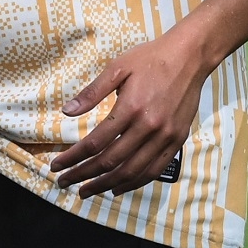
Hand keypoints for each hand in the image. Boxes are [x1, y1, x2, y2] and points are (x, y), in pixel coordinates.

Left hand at [53, 31, 209, 194]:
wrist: (191, 56)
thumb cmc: (150, 59)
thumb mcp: (117, 68)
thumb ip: (91, 92)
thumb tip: (66, 111)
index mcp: (130, 108)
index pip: (94, 143)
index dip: (73, 158)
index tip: (56, 166)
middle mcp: (149, 127)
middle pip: (110, 161)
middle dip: (84, 175)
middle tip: (64, 182)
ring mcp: (166, 136)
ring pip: (132, 170)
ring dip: (107, 184)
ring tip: (87, 191)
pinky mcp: (178, 140)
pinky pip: (155, 169)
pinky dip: (135, 182)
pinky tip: (118, 188)